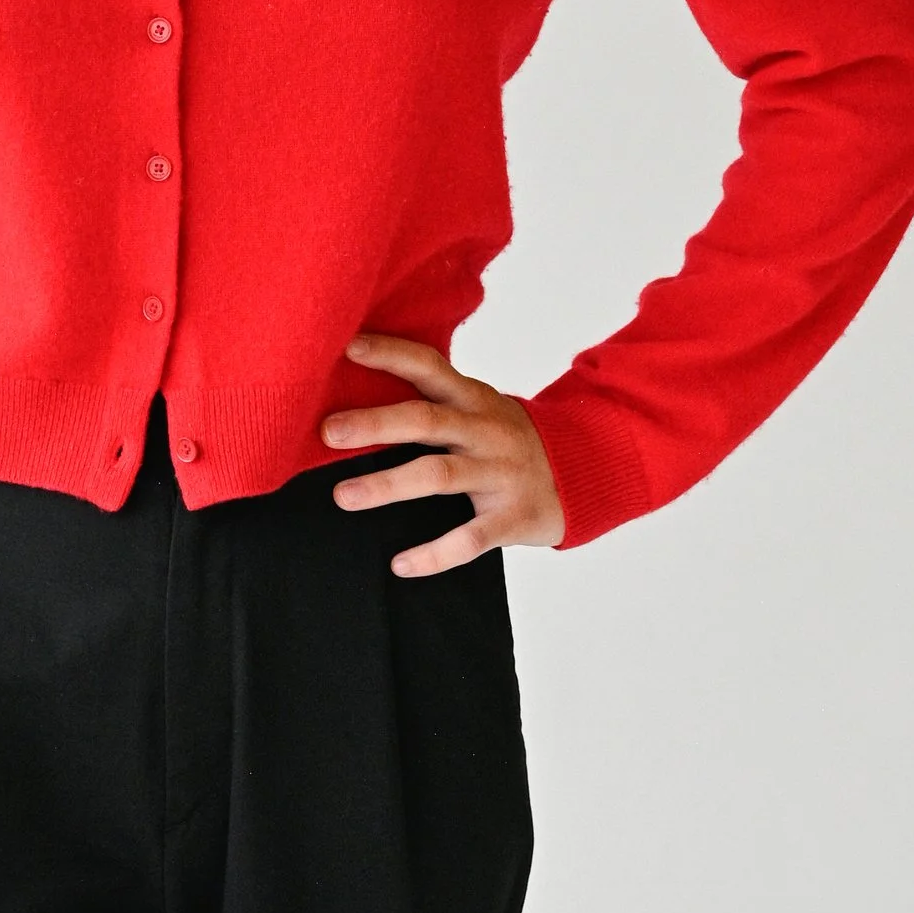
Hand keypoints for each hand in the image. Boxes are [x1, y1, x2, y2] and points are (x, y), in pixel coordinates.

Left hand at [321, 333, 566, 576]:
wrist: (585, 473)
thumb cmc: (510, 441)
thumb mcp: (480, 409)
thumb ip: (433, 402)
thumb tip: (354, 398)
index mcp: (473, 399)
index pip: (429, 366)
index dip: (391, 354)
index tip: (348, 348)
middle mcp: (485, 431)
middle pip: (427, 421)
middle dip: (376, 424)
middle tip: (328, 432)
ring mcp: (500, 474)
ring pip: (441, 476)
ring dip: (389, 486)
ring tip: (344, 496)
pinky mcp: (513, 517)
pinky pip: (471, 538)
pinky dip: (435, 553)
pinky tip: (401, 564)